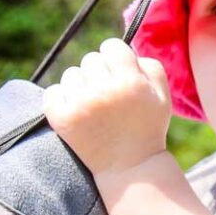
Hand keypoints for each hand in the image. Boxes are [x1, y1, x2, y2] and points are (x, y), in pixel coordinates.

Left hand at [43, 38, 171, 177]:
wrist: (129, 167)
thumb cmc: (147, 127)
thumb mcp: (163, 95)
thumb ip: (149, 64)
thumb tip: (124, 50)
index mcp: (131, 81)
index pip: (111, 46)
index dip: (115, 59)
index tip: (118, 74)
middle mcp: (105, 90)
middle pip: (91, 59)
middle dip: (99, 73)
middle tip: (108, 96)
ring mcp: (80, 104)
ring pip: (71, 74)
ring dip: (80, 85)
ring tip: (93, 106)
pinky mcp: (61, 118)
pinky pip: (52, 91)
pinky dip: (61, 99)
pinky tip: (76, 112)